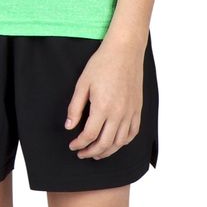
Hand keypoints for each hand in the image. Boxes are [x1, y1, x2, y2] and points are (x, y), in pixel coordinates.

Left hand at [65, 37, 143, 158]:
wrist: (124, 52)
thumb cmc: (101, 64)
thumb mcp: (82, 84)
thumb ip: (75, 107)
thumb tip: (69, 126)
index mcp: (102, 107)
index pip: (89, 135)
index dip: (79, 144)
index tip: (72, 146)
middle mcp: (118, 114)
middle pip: (105, 143)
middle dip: (91, 152)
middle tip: (82, 154)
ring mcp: (130, 113)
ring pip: (120, 142)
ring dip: (108, 151)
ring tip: (97, 153)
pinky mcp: (138, 109)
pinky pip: (132, 133)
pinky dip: (123, 142)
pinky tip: (115, 143)